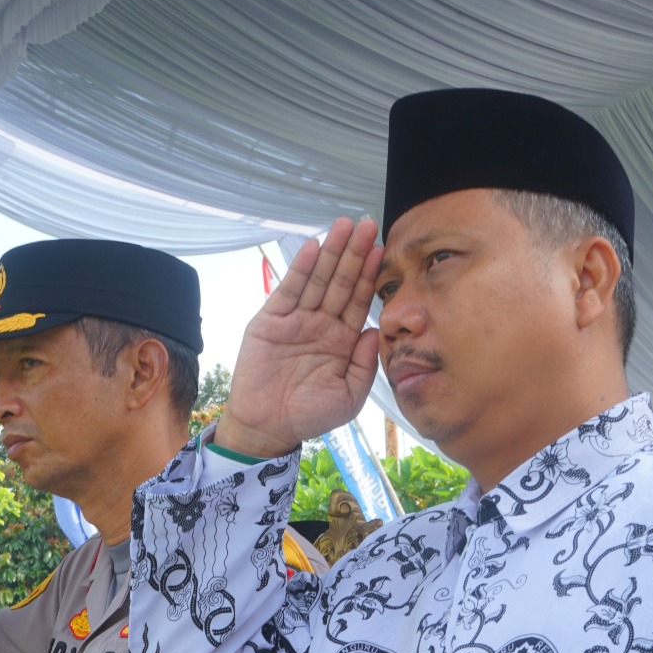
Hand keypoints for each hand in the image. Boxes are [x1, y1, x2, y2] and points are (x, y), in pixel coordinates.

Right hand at [216, 217, 383, 457]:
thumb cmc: (310, 415)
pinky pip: (289, 290)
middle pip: (341, 282)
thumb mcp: (349, 395)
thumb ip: (365, 364)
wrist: (269, 428)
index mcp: (342, 340)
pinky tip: (315, 248)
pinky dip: (301, 269)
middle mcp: (321, 324)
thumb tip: (375, 330)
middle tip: (369, 225)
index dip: (370, 275)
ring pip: (318, 280)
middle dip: (355, 254)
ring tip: (345, 226)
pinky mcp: (271, 320)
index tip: (383, 249)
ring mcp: (296, 320)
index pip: (359, 300)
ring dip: (331, 252)